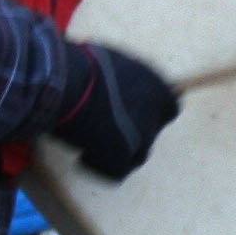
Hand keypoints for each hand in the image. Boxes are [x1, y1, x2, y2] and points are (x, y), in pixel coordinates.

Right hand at [58, 46, 180, 178]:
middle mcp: (156, 113)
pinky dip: (99, 166)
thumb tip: (114, 81)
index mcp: (158, 86)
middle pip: (149, 132)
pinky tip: (82, 154)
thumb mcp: (112, 62)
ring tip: (90, 141)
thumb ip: (123, 77)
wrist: (67, 82)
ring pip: (136, 155)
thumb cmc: (82, 64)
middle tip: (105, 128)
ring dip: (117, 151)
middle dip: (131, 132)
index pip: (168, 107)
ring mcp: (142, 138)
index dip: (148, 112)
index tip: (128, 112)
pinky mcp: (122, 158)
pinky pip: (115, 172)